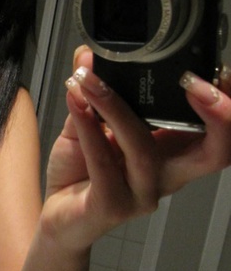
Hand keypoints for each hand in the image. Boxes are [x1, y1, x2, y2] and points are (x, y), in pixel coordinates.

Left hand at [42, 47, 230, 251]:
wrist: (57, 216)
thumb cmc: (81, 172)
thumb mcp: (88, 123)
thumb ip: (92, 92)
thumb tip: (88, 54)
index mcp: (173, 151)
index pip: (217, 132)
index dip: (227, 105)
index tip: (217, 71)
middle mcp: (168, 174)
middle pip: (216, 152)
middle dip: (219, 114)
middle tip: (193, 80)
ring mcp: (143, 194)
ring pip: (144, 149)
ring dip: (116, 106)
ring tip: (89, 79)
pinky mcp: (113, 206)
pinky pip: (104, 164)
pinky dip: (88, 127)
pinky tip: (76, 103)